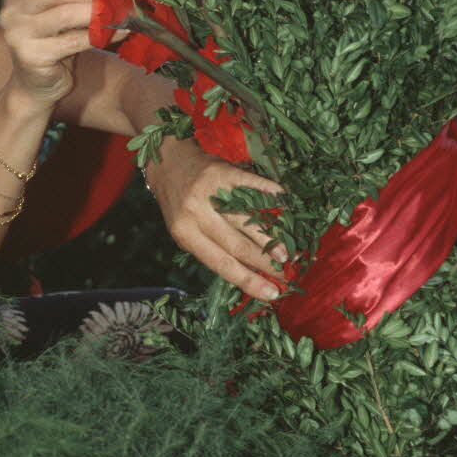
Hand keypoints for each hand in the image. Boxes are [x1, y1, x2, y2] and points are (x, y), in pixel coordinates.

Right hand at [0, 0, 124, 104]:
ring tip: (121, 12)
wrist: (37, 84)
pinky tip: (119, 31)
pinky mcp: (32, 57)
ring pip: (63, 15)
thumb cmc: (55, 38)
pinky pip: (72, 41)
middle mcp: (12, 9)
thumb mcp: (66, 4)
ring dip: (98, 12)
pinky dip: (100, 35)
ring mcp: (18, 34)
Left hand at [145, 137, 285, 300]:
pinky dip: (268, 191)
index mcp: (185, 234)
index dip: (248, 280)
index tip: (271, 294)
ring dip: (271, 238)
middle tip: (286, 273)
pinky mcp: (223, 171)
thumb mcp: (185, 232)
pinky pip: (251, 184)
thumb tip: (248, 273)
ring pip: (248, 219)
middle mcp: (197, 213)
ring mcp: (210, 192)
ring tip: (288, 253)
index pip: (221, 263)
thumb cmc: (178, 205)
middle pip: (238, 244)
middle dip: (265, 262)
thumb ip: (210, 249)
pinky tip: (283, 199)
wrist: (167, 163)